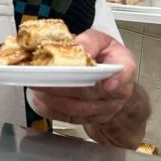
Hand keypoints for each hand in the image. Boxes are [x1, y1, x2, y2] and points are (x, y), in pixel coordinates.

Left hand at [28, 30, 149, 148]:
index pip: (125, 73)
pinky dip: (50, 109)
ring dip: (52, 98)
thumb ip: (90, 41)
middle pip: (89, 92)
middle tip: (42, 78)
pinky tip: (39, 99)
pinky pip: (67, 118)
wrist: (111, 83)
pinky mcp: (88, 119)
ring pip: (76, 109)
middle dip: (63, 86)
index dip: (116, 80)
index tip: (106, 84)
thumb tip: (77, 45)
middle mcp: (116, 92)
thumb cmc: (105, 60)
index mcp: (123, 67)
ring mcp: (102, 109)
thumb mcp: (102, 42)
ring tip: (35, 86)